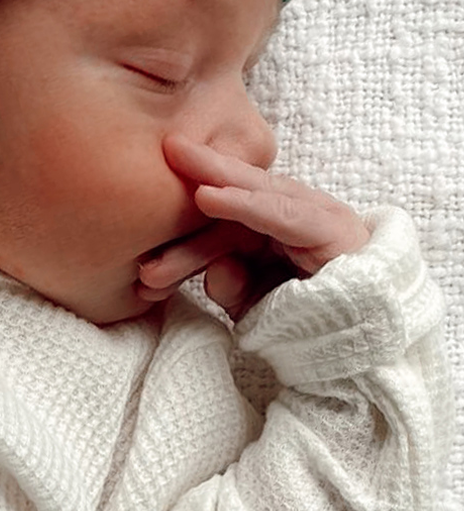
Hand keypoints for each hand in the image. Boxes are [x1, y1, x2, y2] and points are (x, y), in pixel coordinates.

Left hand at [136, 135, 370, 319]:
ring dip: (216, 188)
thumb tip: (215, 272)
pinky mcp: (333, 230)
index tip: (148, 174)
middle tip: (156, 160)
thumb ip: (229, 285)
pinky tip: (210, 196)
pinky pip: (283, 212)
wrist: (363, 349)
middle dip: (198, 173)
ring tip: (179, 166)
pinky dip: (245, 204)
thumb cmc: (302, 323)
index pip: (228, 201)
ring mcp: (316, 216)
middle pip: (239, 190)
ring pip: (256, 196)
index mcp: (272, 222)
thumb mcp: (252, 304)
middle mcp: (293, 211)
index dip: (192, 186)